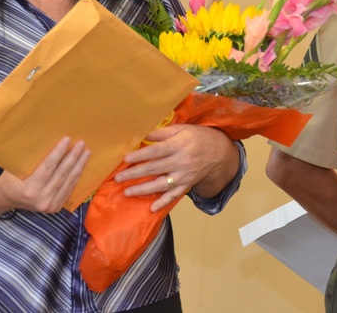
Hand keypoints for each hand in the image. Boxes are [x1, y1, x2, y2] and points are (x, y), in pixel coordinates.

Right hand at [0, 137, 90, 213]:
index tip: (67, 139)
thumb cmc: (10, 179)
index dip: (59, 153)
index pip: (48, 167)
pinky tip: (82, 165)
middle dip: (73, 158)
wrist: (6, 199)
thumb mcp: (15, 168)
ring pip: (68, 182)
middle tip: (81, 144)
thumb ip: (31, 159)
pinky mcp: (55, 207)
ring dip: (79, 166)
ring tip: (86, 152)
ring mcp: (50, 205)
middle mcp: (41, 199)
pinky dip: (76, 176)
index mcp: (30, 189)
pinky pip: (69, 189)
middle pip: (61, 175)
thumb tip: (48, 138)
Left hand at [115, 124, 237, 212]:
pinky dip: (163, 202)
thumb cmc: (196, 137)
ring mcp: (184, 175)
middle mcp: (181, 161)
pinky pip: (174, 195)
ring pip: (161, 184)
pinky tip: (151, 208)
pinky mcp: (187, 184)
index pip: (156, 151)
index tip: (126, 158)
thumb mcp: (182, 129)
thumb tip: (143, 134)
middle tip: (118, 178)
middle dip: (135, 173)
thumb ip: (162, 133)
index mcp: (179, 145)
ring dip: (143, 189)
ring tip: (127, 192)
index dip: (140, 155)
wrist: (218, 152)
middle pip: (155, 168)